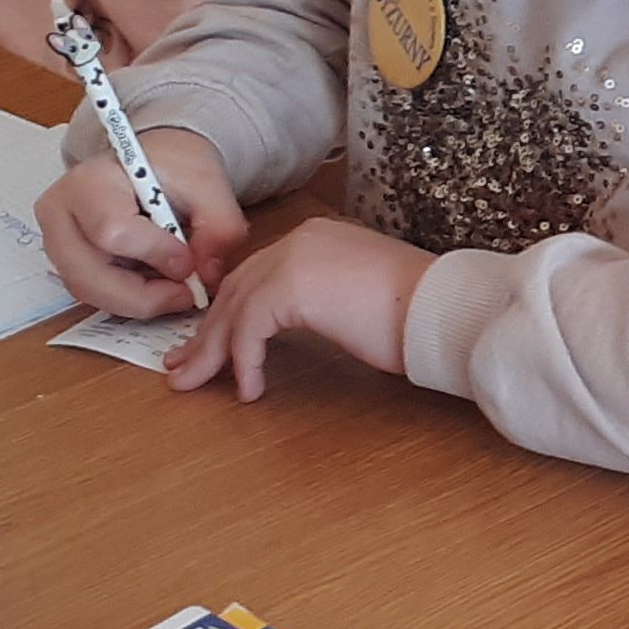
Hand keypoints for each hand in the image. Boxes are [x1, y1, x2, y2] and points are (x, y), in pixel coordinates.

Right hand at [40, 131, 248, 314]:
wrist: (150, 163)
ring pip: (89, 292)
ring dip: (138, 301)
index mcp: (91, 180)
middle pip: (89, 276)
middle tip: (186, 292)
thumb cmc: (171, 167)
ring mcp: (56, 241)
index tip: (189, 262)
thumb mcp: (208, 185)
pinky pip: (92, 295)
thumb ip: (219, 228)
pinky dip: (128, 300)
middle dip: (145, 295)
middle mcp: (61, 212)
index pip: (112, 231)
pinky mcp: (64, 262)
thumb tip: (207, 274)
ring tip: (174, 287)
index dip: (155, 254)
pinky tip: (155, 284)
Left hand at [165, 217, 432, 399]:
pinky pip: (250, 329)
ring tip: (193, 383)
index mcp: (318, 238)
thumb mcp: (358, 299)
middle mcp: (300, 241)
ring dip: (212, 351)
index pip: (256, 275)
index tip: (211, 343)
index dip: (229, 312)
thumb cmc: (418, 312)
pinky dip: (244, 361)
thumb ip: (320, 301)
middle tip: (183, 366)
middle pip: (236, 290)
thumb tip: (295, 326)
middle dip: (208, 332)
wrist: (444, 309)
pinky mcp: (292, 287)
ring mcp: (294, 259)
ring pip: (234, 309)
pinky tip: (251, 389)